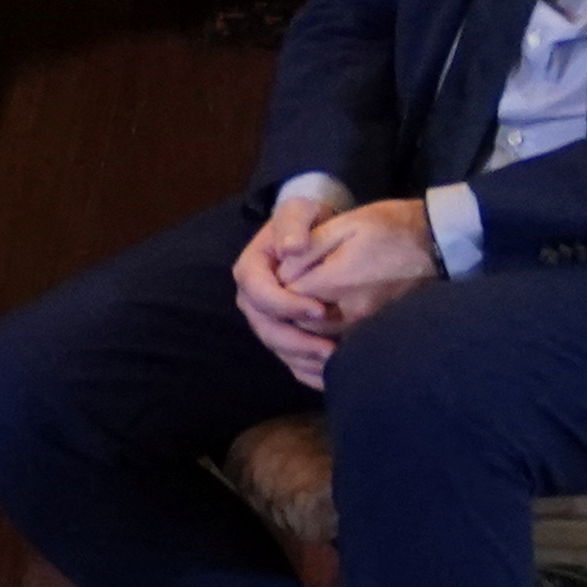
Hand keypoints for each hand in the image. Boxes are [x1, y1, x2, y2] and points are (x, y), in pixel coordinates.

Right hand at [230, 197, 346, 380]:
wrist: (316, 234)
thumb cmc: (308, 221)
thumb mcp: (300, 210)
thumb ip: (293, 223)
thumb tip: (292, 249)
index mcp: (251, 269)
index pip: (258, 293)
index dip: (285, 305)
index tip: (319, 309)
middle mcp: (253, 299)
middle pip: (265, 328)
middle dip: (296, 342)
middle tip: (330, 348)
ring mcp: (266, 319)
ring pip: (277, 348)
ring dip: (304, 360)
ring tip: (336, 363)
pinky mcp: (283, 334)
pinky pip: (289, 360)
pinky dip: (308, 371)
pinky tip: (332, 375)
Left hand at [292, 198, 444, 344]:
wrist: (437, 245)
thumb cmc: (390, 228)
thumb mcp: (345, 224)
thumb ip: (309, 249)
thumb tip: (281, 273)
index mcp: (339, 281)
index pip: (288, 296)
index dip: (276, 287)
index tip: (278, 274)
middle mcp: (351, 312)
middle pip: (299, 324)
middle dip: (285, 312)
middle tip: (284, 294)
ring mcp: (366, 329)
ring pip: (317, 343)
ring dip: (301, 331)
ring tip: (298, 311)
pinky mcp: (376, 336)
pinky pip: (340, 354)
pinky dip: (321, 351)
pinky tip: (316, 338)